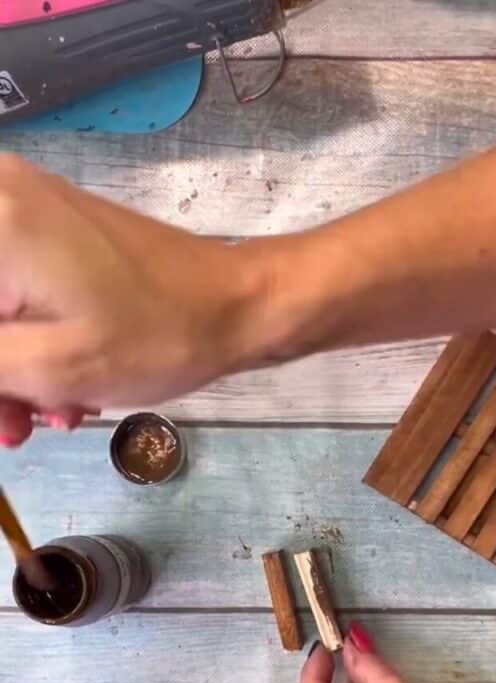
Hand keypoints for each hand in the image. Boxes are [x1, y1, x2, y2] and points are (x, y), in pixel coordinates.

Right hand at [0, 155, 277, 443]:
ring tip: (41, 418)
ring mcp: (21, 207)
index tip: (5, 401)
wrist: (237, 305)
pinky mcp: (47, 227)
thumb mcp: (45, 366)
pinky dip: (23, 341)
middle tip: (11, 427)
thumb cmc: (154, 336)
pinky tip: (59, 389)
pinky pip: (8, 289)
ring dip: (3, 369)